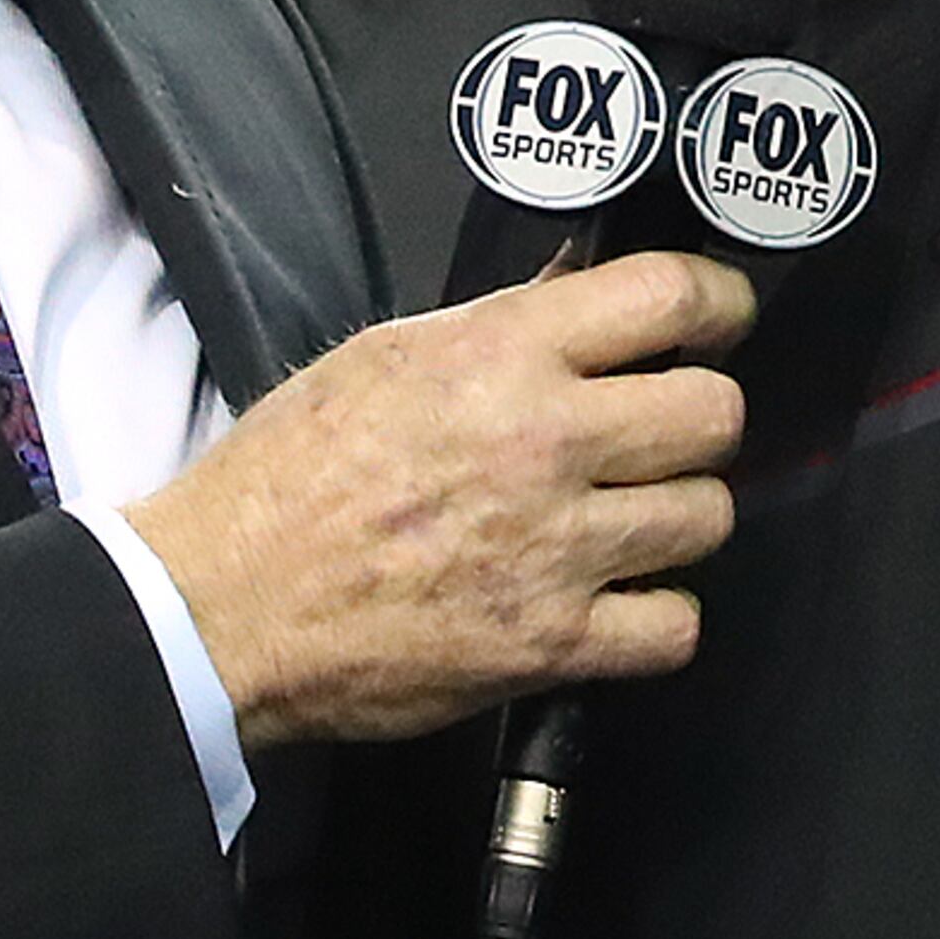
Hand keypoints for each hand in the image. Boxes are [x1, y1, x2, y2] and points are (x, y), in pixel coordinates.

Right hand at [122, 252, 754, 747]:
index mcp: (503, 354)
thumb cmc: (287, 477)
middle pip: (715, 413)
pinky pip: (675, 627)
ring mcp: (557, 549)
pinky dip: (657, 617)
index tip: (717, 318)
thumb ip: (502, 326)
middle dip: (697, 417)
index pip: (671, 296)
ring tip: (630, 519)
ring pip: (709, 516)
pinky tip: (617, 599)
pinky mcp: (551, 644)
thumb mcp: (387, 355)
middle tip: (661, 431)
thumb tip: (586, 294)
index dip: (716, 303)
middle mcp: (547, 442)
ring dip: (679, 516)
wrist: (222, 605)